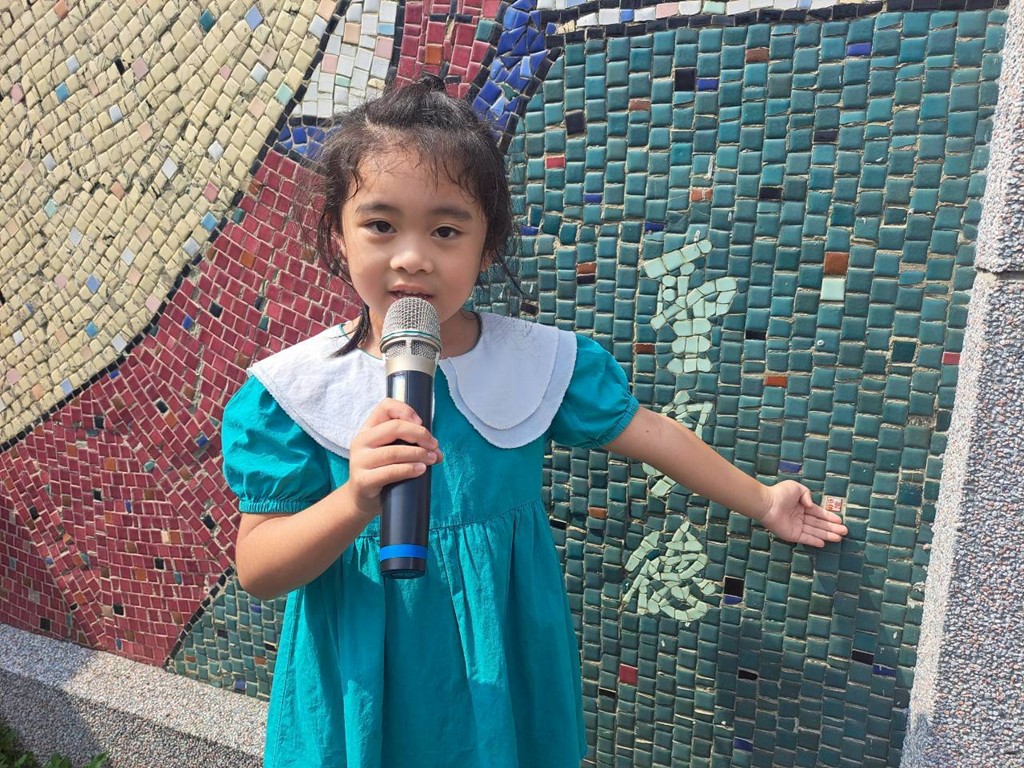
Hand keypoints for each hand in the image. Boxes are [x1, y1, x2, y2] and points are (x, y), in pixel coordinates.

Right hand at [346, 398, 441, 520]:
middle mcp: (361, 441)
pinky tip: (421, 469)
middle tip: (433, 445)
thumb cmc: (381, 472)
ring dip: (418, 453)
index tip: (421, 422)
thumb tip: (437, 451)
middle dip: (419, 434)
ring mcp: (360, 461)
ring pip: (394, 451)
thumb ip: (410, 445)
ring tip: (431, 458)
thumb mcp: (391, 452)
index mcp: (368, 429)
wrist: (361, 499)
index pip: (385, 407)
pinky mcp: (363, 480)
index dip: (406, 410)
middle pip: (394, 427)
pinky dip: (409, 469)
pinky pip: (390, 472)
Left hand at [758, 481, 847, 546]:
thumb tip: (811, 505)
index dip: (829, 517)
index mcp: (801, 506)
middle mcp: (800, 517)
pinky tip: (823, 543)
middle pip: (819, 524)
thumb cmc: (780, 494)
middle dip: (832, 528)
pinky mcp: (792, 534)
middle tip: (844, 532)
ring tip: (839, 538)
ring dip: (827, 535)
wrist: (767, 503)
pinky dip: (814, 541)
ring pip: (815, 532)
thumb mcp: (796, 488)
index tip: (840, 521)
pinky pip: (805, 538)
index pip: (818, 513)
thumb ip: (806, 494)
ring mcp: (796, 527)